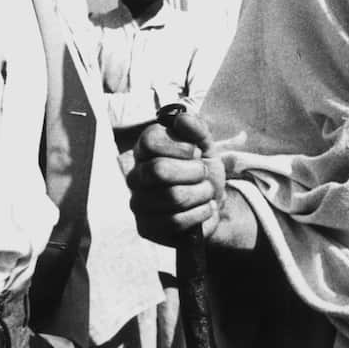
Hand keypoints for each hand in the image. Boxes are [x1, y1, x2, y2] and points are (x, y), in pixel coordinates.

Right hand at [127, 109, 226, 245]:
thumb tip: (181, 120)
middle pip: (159, 170)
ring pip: (172, 197)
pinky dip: (200, 214)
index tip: (195, 152)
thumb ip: (196, 128)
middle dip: (194, 171)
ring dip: (201, 193)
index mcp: (145, 150)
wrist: (212, 202)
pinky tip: (203, 209)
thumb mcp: (206, 145)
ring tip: (206, 192)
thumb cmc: (202, 170)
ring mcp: (138, 203)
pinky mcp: (146, 228)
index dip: (181, 147)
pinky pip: (175, 221)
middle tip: (203, 173)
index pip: (150, 141)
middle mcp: (135, 176)